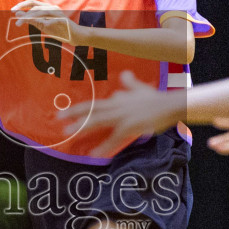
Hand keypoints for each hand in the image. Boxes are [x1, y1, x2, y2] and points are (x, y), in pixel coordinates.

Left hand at [11, 0, 80, 45]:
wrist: (75, 35)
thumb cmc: (59, 30)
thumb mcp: (43, 25)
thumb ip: (32, 20)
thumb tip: (18, 15)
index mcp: (47, 8)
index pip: (32, 3)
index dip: (21, 5)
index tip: (13, 10)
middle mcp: (52, 8)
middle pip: (35, 4)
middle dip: (23, 8)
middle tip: (14, 14)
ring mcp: (57, 13)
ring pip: (40, 11)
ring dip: (29, 16)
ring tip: (20, 22)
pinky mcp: (62, 20)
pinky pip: (50, 19)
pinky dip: (42, 21)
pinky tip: (36, 24)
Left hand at [62, 72, 180, 154]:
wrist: (170, 105)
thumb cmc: (156, 99)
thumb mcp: (141, 89)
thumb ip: (130, 84)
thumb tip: (124, 74)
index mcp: (117, 100)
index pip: (93, 104)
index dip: (77, 109)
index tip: (62, 113)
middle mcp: (117, 106)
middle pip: (91, 109)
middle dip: (73, 114)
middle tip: (58, 120)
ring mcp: (123, 116)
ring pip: (98, 120)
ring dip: (82, 126)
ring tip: (69, 133)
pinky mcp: (131, 126)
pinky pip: (114, 137)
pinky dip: (104, 146)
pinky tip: (94, 153)